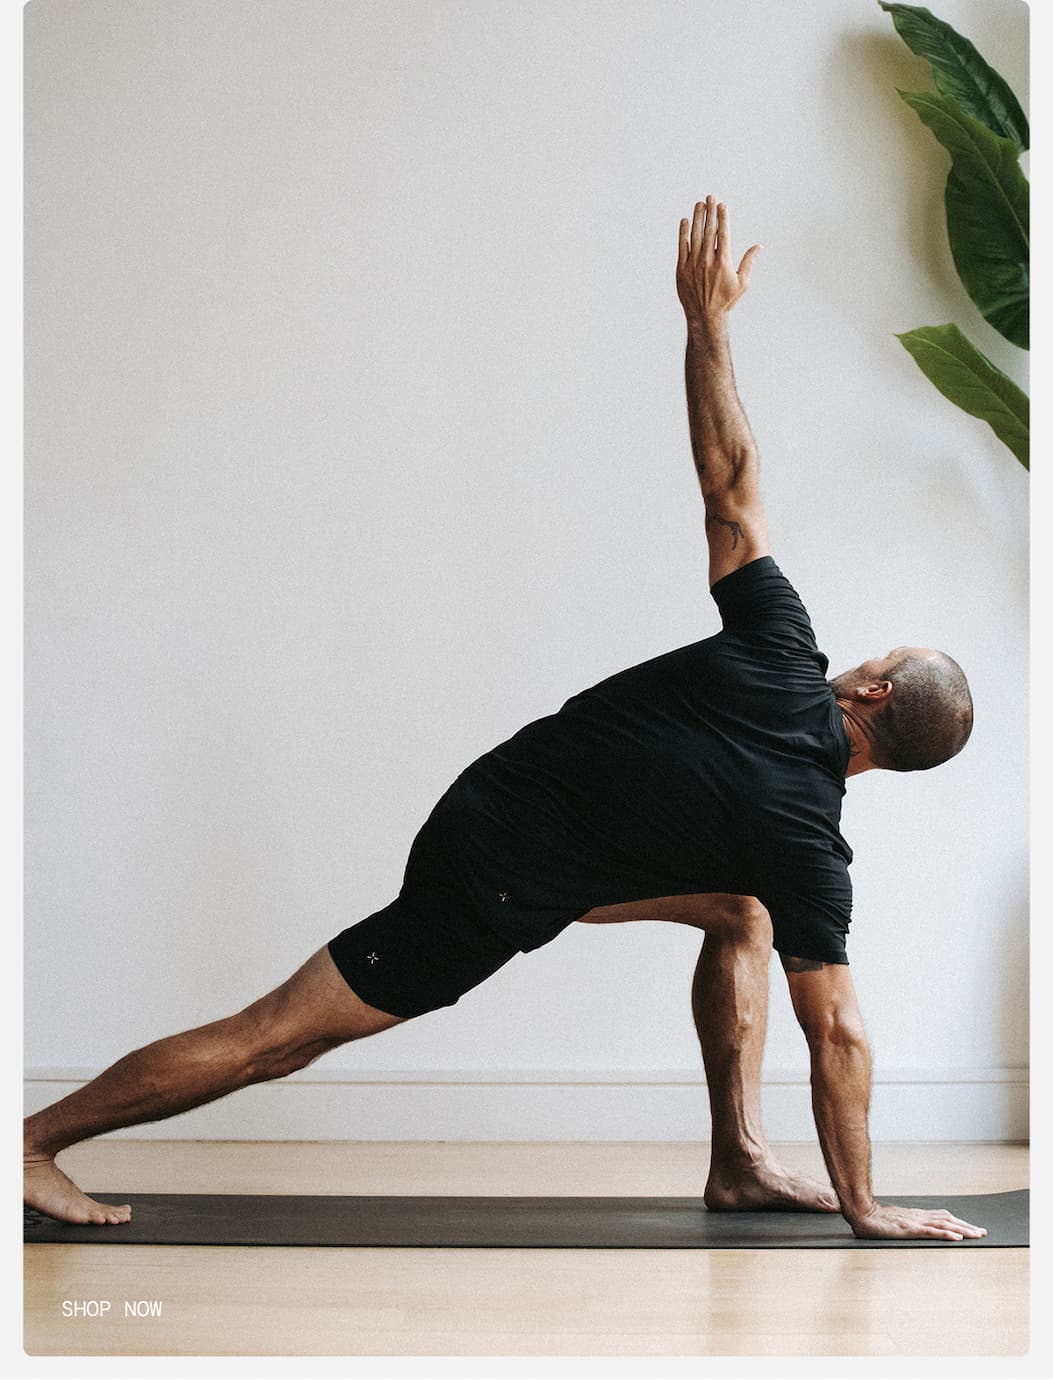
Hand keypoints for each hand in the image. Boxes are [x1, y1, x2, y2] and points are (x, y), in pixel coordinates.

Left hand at [676, 196, 760, 325]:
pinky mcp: (681, 269)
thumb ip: (749, 263)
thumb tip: (758, 247)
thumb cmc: (725, 301)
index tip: (722, 205)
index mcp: (722, 262)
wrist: (704, 316)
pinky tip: (685, 221)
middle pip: (709, 230)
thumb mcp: (742, 284)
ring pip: (695, 235)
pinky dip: (683, 233)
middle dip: (710, 212)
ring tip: (699, 204)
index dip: (723, 217)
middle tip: (710, 197)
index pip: (723, 234)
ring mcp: (692, 264)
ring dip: (697, 218)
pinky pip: (682, 247)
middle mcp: (707, 260)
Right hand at [848, 1202, 987, 1240]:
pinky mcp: (909, 1229)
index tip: (972, 1227)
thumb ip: (904, 1224)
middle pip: (948, 1219)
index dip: (959, 1222)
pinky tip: (956, 1237)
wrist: (861, 1212)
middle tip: (982, 1232)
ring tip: (977, 1235)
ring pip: (944, 1224)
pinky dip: (946, 1233)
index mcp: (916, 1215)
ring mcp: (915, 1222)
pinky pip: (931, 1231)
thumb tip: (912, 1228)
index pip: (943, 1217)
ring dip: (963, 1229)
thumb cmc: (874, 1219)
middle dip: (967, 1226)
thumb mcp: (894, 1221)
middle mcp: (918, 1216)